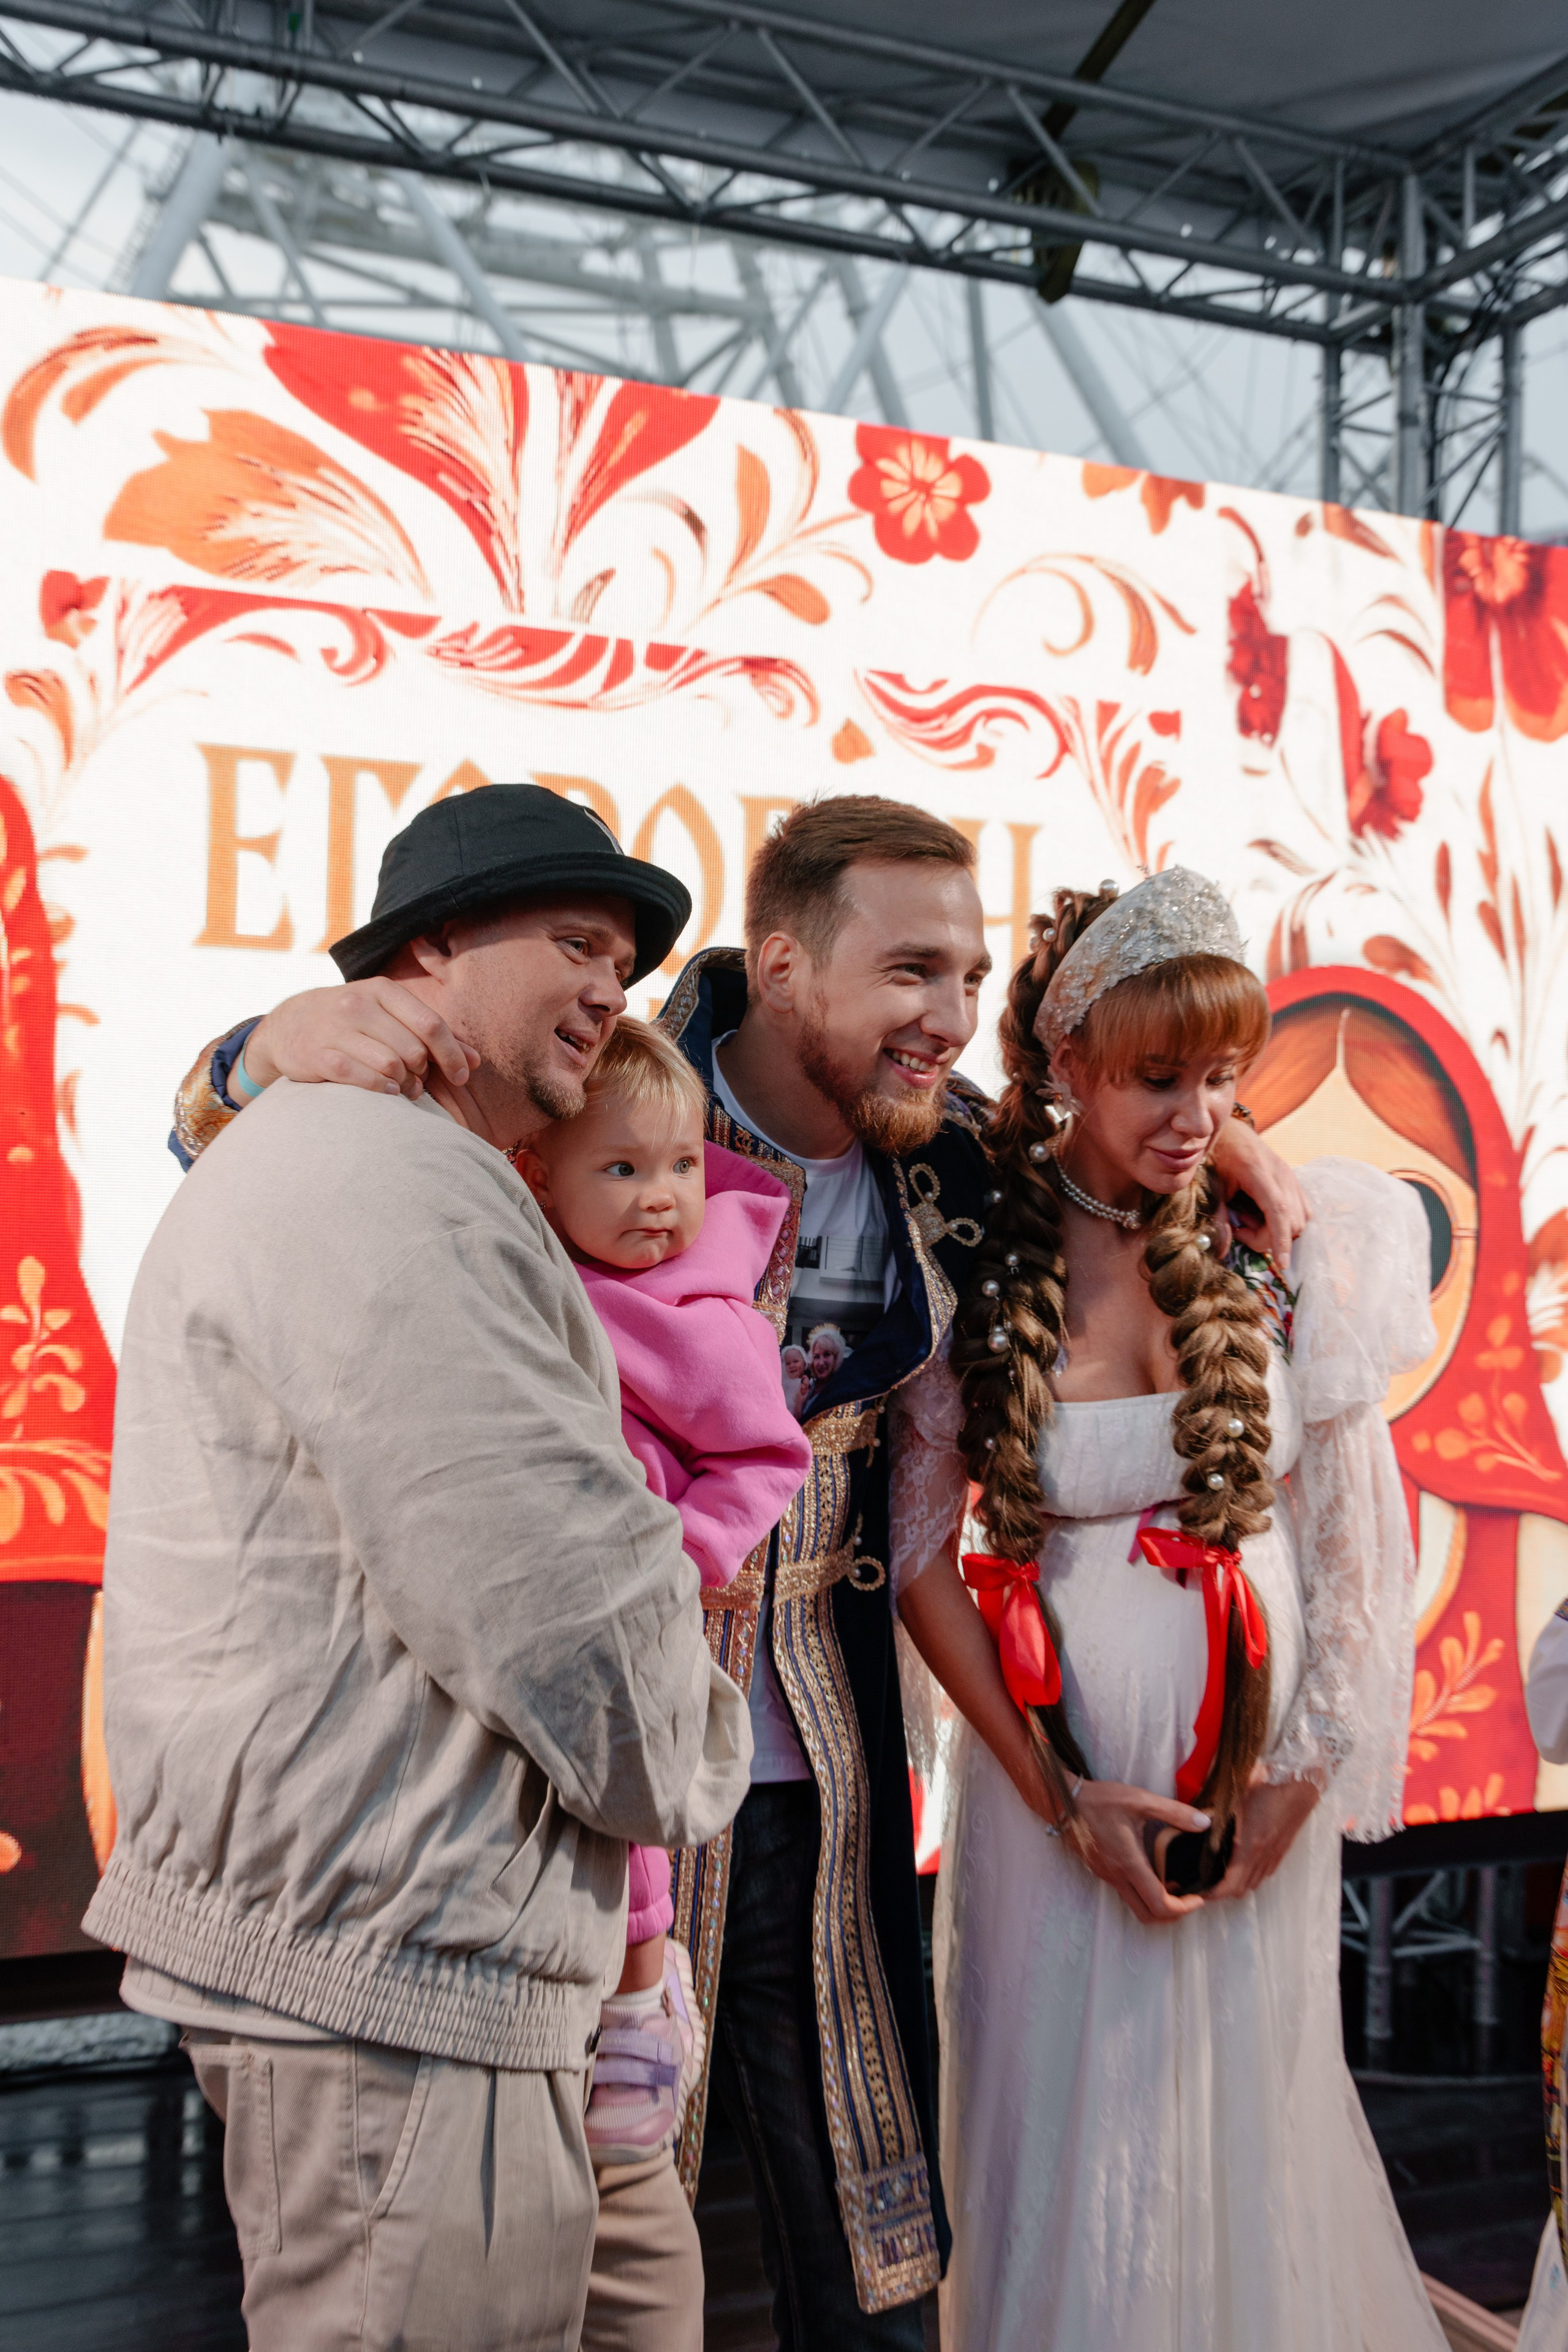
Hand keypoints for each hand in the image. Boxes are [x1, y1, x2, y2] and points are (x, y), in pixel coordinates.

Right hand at [242, 979, 479, 1099]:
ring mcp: (335, 1029)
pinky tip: (387, 1091)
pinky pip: (360, 1077)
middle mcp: (358, 1004)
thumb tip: (475, 1061)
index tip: (462, 1076)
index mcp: (382, 990)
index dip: (452, 1054)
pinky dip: (381, 1089)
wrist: (287, 1024)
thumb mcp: (388, 1016)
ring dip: (405, 1084)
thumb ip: (431, 1035)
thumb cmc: (351, 1023)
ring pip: (389, 1064)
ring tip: (405, 1090)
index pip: (431, 1024)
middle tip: (421, 1082)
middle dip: (424, 1072)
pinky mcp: (317, 1054)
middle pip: (412, 1049)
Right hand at [1067, 1780, 1214, 1925]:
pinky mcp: (1101, 1872)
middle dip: (1173, 1915)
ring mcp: (1107, 1877)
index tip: (1198, 1898)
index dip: (1184, 1908)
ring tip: (1175, 1889)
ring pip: (1136, 1907)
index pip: (1159, 1904)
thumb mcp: (1140, 1800)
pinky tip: (1154, 1875)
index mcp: (1129, 1864)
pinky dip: (1145, 1895)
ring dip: (1158, 1907)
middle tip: (1189, 1899)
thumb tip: (1205, 1822)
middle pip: (1148, 1916)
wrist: (1062, 1801)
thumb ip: (1174, 1812)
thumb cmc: (1100, 1800)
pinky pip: (1126, 1894)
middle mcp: (1117, 1877)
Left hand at [1207, 1773, 1318, 1899]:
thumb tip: (1195, 1816)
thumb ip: (1214, 1808)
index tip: (1199, 1892)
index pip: (1231, 1884)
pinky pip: (1266, 1871)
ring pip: (1255, 1881)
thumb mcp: (1235, 1793)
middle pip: (1242, 1888)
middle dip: (1222, 1891)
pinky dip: (1252, 1874)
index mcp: (1250, 1846)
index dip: (1214, 1893)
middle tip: (1204, 1882)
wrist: (1302, 1780)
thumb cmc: (1268, 1783)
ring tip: (1219, 1874)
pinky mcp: (1283, 1848)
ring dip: (1238, 1883)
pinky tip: (1242, 1862)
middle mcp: (1264, 1855)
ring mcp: (1275, 1853)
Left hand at [1209, 1120, 1307, 1275]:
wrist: (1227, 1130)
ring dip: (1277, 1229)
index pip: (1279, 1211)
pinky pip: (1300, 1209)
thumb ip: (1218, 1217)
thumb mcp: (1210, 1186)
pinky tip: (1259, 1213)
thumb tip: (1222, 1251)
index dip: (1281, 1239)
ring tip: (1247, 1218)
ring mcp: (1290, 1175)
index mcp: (1258, 1172)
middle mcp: (1281, 1173)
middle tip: (1240, 1227)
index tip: (1282, 1264)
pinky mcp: (1292, 1179)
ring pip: (1301, 1217)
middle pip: (1293, 1220)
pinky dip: (1284, 1221)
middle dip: (1269, 1237)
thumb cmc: (1214, 1156)